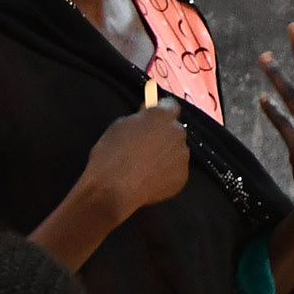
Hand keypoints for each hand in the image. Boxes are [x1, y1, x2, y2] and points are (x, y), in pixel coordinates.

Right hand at [84, 97, 189, 220]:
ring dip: (165, 154)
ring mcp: (182, 156)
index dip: (161, 110)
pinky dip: (166, 172)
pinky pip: (175, 170)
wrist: (112, 189)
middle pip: (174, 129)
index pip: (170, 105)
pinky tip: (149, 178)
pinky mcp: (182, 176)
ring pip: (175, 150)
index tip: (153, 117)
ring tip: (145, 165)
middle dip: (163, 134)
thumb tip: (147, 116)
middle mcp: (177, 133)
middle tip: (145, 145)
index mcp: (162, 116)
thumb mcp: (119, 125)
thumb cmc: (111, 154)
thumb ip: (139, 118)